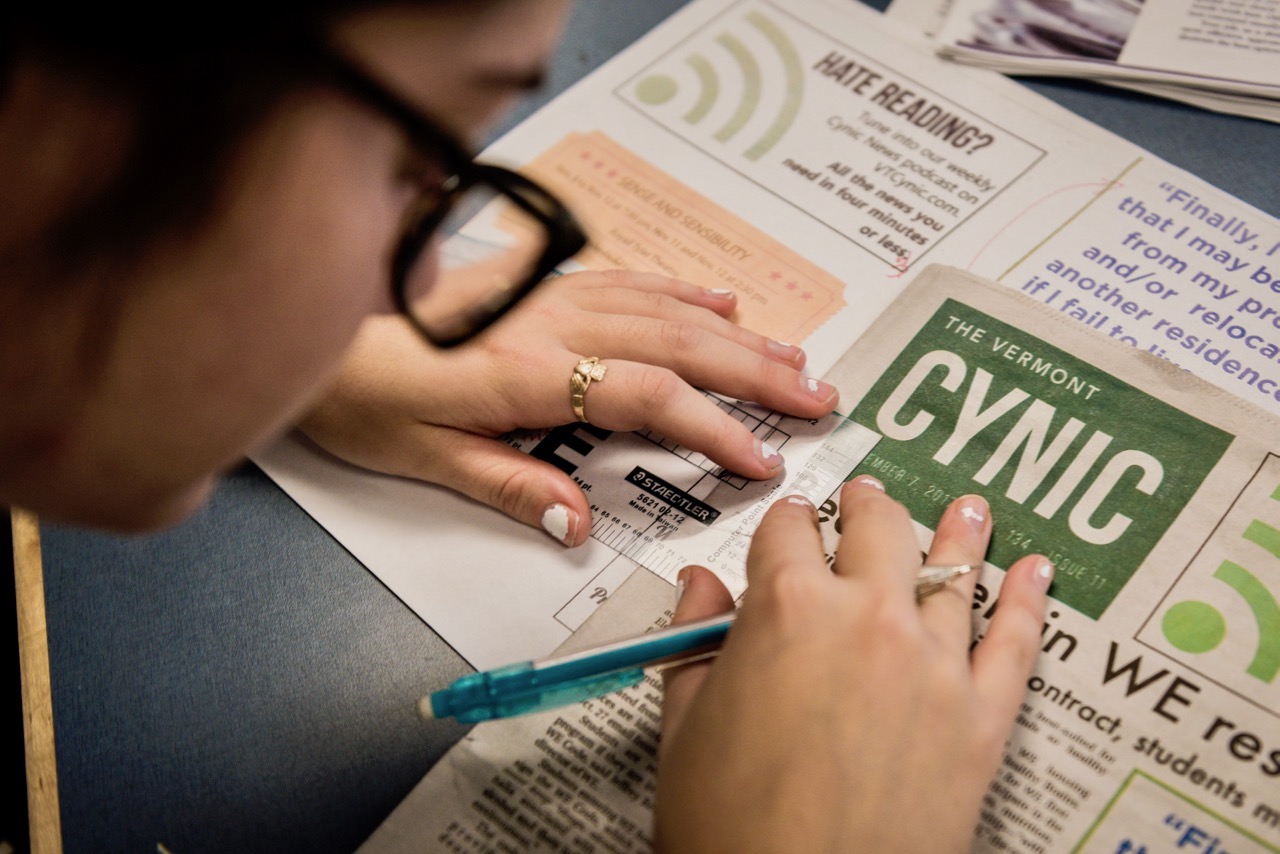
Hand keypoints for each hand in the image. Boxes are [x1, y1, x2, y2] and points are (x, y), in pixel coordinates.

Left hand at [296, 270, 838, 544]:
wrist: (320, 327)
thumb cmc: (362, 396)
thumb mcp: (424, 459)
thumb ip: (509, 486)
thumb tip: (578, 524)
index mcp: (527, 372)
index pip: (645, 396)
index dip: (712, 426)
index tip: (763, 457)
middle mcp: (552, 324)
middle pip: (677, 342)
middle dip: (756, 371)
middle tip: (818, 396)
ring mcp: (552, 297)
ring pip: (664, 308)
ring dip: (736, 332)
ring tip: (795, 356)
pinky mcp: (545, 286)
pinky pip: (629, 280)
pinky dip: (681, 289)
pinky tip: (720, 297)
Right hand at [656, 477, 1052, 851]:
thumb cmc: (731, 826)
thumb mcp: (685, 725)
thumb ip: (695, 639)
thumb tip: (698, 588)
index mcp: (787, 608)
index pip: (787, 532)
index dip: (783, 526)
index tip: (788, 528)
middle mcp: (867, 618)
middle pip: (877, 530)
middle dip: (867, 509)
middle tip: (868, 501)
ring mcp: (933, 664)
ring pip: (953, 572)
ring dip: (958, 533)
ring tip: (968, 509)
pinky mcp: (981, 718)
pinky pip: (1016, 643)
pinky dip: (1030, 602)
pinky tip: (1036, 573)